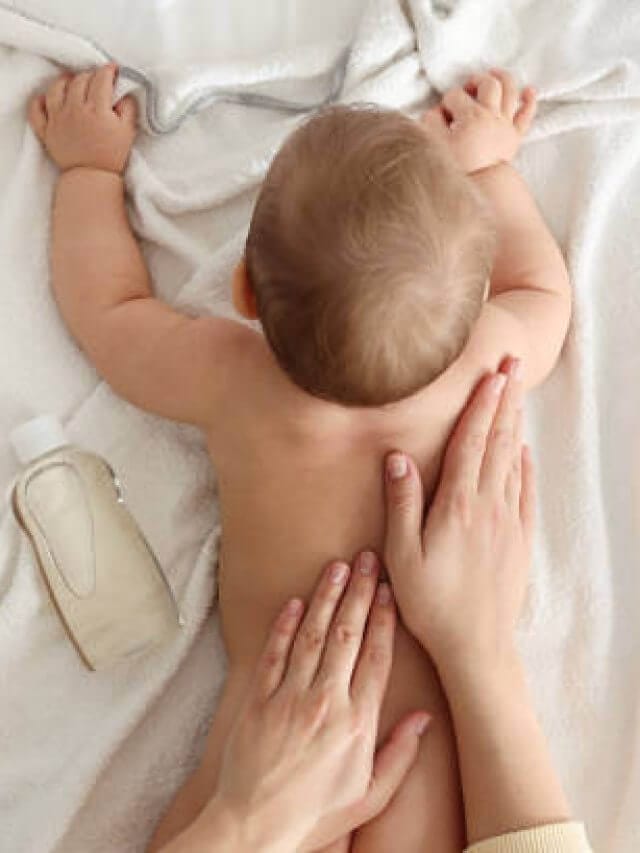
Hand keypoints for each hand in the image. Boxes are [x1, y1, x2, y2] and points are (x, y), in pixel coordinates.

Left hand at [28, 64, 137, 174]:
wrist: (92, 178)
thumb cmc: (112, 156)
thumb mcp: (128, 131)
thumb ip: (128, 108)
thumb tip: (124, 93)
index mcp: (96, 109)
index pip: (101, 79)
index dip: (109, 71)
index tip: (113, 70)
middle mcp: (74, 109)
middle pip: (80, 80)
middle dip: (90, 75)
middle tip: (98, 80)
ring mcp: (57, 118)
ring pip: (56, 88)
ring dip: (65, 81)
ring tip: (72, 81)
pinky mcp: (46, 130)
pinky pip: (36, 110)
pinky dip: (40, 101)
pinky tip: (47, 99)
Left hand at [202, 552, 429, 852]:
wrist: (255, 827)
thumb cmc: (315, 814)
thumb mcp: (370, 795)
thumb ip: (400, 753)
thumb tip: (425, 717)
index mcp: (357, 722)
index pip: (376, 657)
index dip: (384, 619)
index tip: (390, 590)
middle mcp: (325, 701)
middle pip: (348, 634)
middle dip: (359, 592)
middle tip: (367, 560)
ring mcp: (289, 696)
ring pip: (312, 635)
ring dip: (326, 597)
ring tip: (337, 567)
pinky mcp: (259, 699)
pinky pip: (274, 653)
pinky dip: (285, 625)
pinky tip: (296, 602)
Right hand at [382, 357, 534, 675]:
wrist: (476, 644)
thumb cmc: (431, 602)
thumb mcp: (402, 554)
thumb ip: (403, 502)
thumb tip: (398, 456)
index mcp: (458, 504)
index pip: (472, 442)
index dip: (481, 405)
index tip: (491, 374)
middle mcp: (488, 505)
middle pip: (499, 441)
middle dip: (506, 400)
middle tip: (514, 364)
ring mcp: (508, 521)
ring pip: (513, 460)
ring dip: (515, 424)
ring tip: (518, 394)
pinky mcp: (519, 540)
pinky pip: (525, 492)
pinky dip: (526, 466)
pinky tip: (525, 451)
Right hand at [421, 69, 536, 174]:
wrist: (479, 189)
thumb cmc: (456, 168)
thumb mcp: (435, 144)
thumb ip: (431, 122)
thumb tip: (437, 110)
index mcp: (470, 117)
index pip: (455, 96)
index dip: (446, 102)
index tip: (443, 116)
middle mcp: (491, 116)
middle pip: (488, 84)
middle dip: (475, 80)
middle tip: (467, 88)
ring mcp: (505, 125)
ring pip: (510, 90)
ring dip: (503, 78)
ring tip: (494, 75)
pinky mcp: (515, 137)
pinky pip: (526, 114)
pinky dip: (529, 100)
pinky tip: (529, 91)